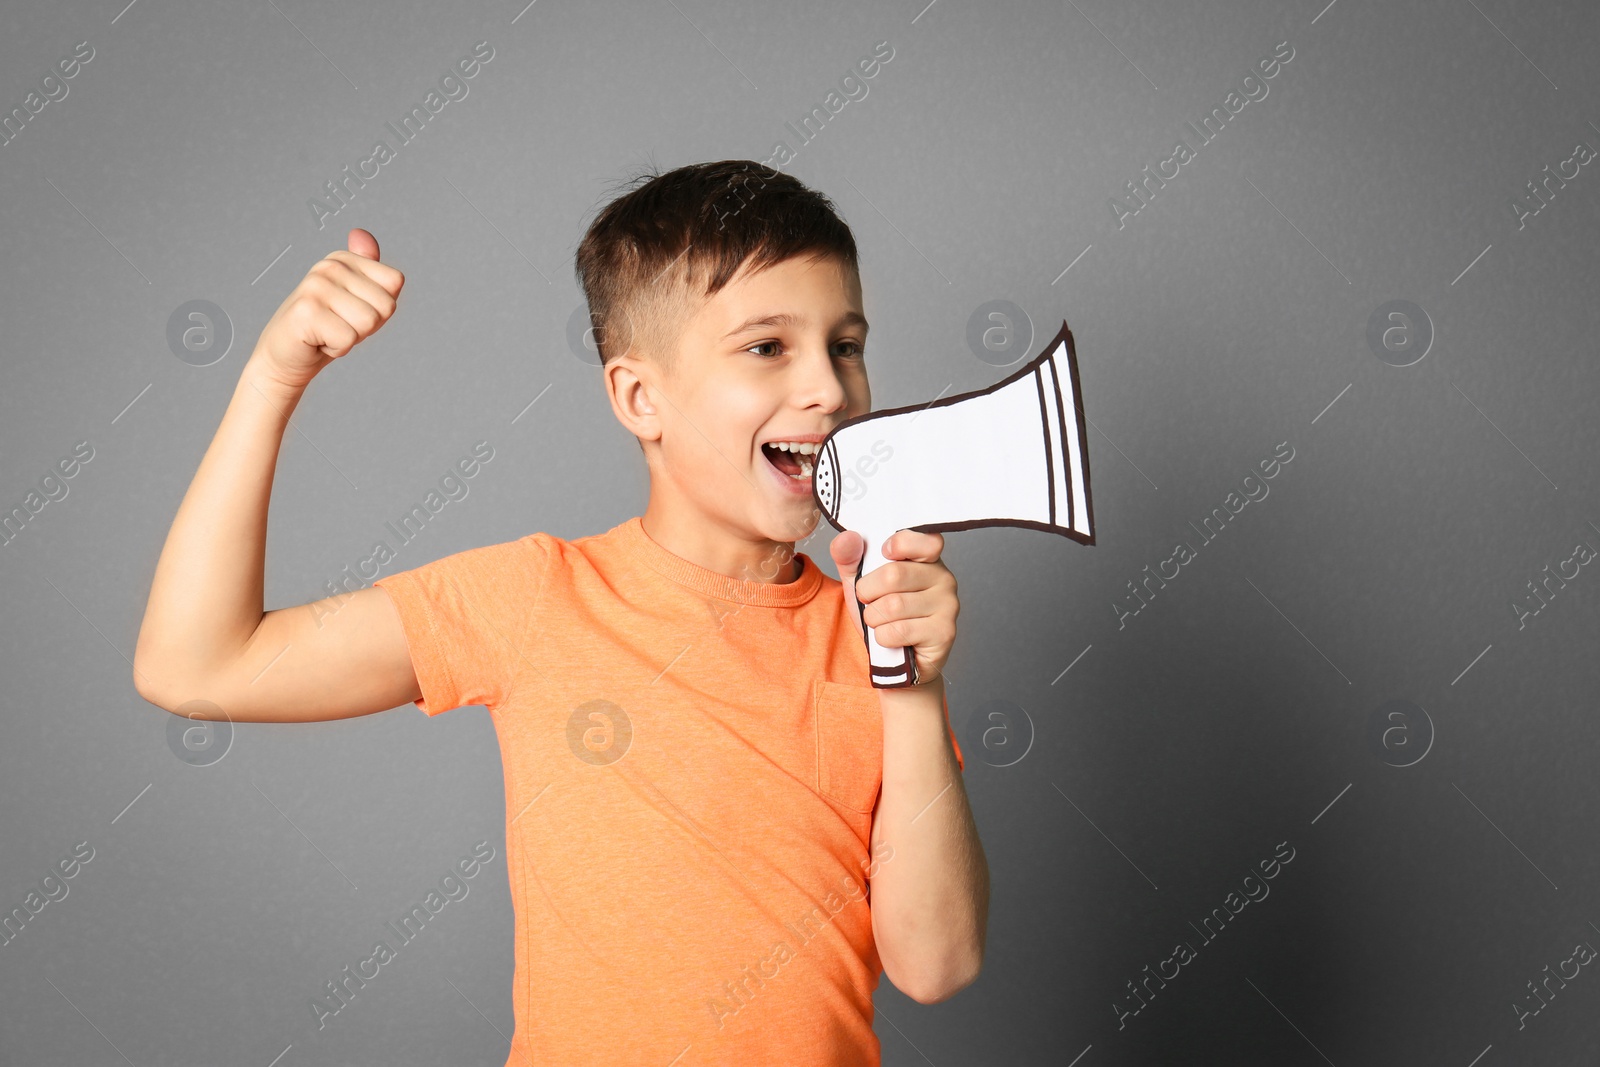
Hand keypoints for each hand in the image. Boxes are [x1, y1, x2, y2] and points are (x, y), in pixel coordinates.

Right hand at [250, 228, 403, 391]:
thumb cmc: (326, 329)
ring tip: (328, 332)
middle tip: (339, 325)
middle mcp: (328, 267)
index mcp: (343, 259)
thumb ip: (368, 268)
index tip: (353, 312)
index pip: (394, 282)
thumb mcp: (355, 297)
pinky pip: (348, 339)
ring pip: (369, 322)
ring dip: (352, 337)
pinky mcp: (306, 311)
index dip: (381, 308)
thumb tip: (361, 234)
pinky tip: (318, 341)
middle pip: (386, 305)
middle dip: (368, 326)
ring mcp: (316, 286)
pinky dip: (337, 349)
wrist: (285, 356)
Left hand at [829, 528, 958, 685]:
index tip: (884, 554)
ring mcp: (948, 606)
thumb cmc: (882, 615)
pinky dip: (883, 638)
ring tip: (881, 622)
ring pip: (893, 606)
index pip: (924, 539)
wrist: (895, 660)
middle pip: (894, 575)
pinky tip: (892, 639)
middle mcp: (944, 578)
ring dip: (874, 618)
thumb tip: (847, 537)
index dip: (898, 545)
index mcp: (927, 559)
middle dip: (868, 592)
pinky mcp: (944, 632)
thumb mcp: (860, 582)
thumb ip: (849, 556)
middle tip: (870, 602)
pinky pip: (899, 631)